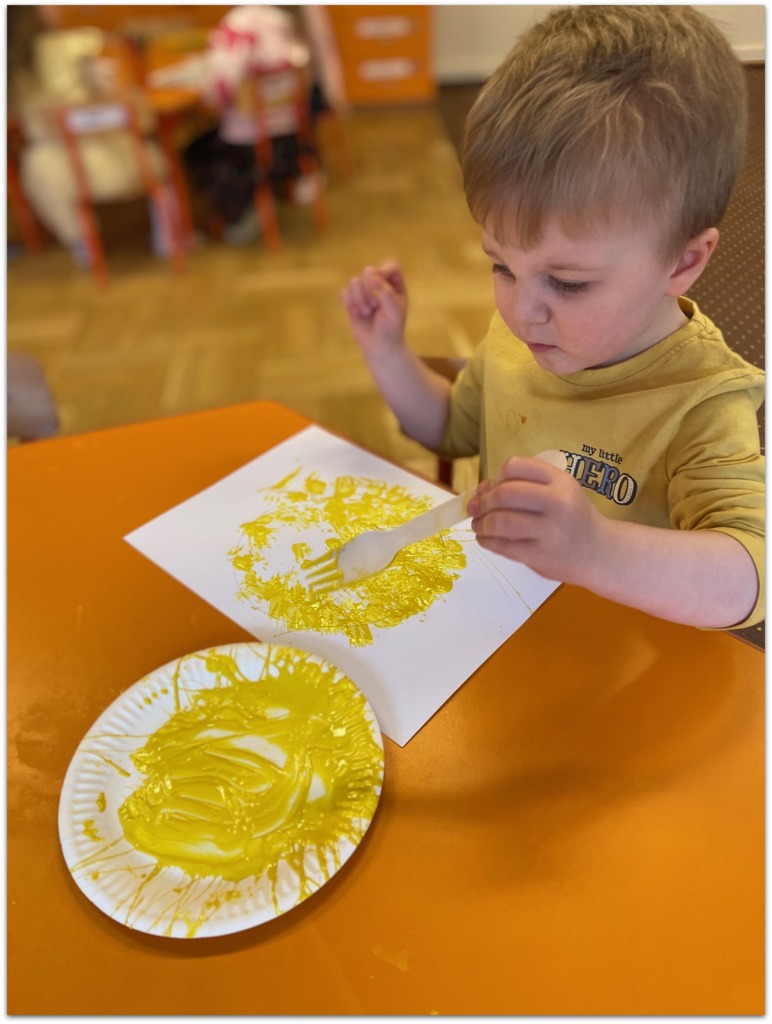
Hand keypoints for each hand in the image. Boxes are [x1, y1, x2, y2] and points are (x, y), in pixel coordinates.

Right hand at [341, 261, 407, 355]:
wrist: (379, 346)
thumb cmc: (391, 329)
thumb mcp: (394, 311)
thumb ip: (385, 292)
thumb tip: (371, 277)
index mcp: (395, 285)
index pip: (390, 266)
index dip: (383, 272)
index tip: (379, 286)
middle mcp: (380, 285)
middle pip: (369, 271)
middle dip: (368, 289)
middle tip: (374, 305)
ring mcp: (364, 292)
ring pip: (354, 281)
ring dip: (359, 298)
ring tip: (366, 312)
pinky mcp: (352, 301)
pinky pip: (344, 292)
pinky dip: (349, 303)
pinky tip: (356, 314)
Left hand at [466, 455, 604, 584]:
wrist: (598, 552)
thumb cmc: (571, 518)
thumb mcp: (557, 491)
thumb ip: (523, 486)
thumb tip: (479, 491)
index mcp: (560, 480)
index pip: (515, 466)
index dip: (495, 477)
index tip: (488, 488)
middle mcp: (557, 502)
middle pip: (505, 494)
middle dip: (483, 501)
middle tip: (475, 508)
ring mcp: (550, 530)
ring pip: (500, 522)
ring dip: (481, 523)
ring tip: (478, 525)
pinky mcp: (541, 555)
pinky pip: (503, 546)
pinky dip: (486, 541)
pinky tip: (485, 538)